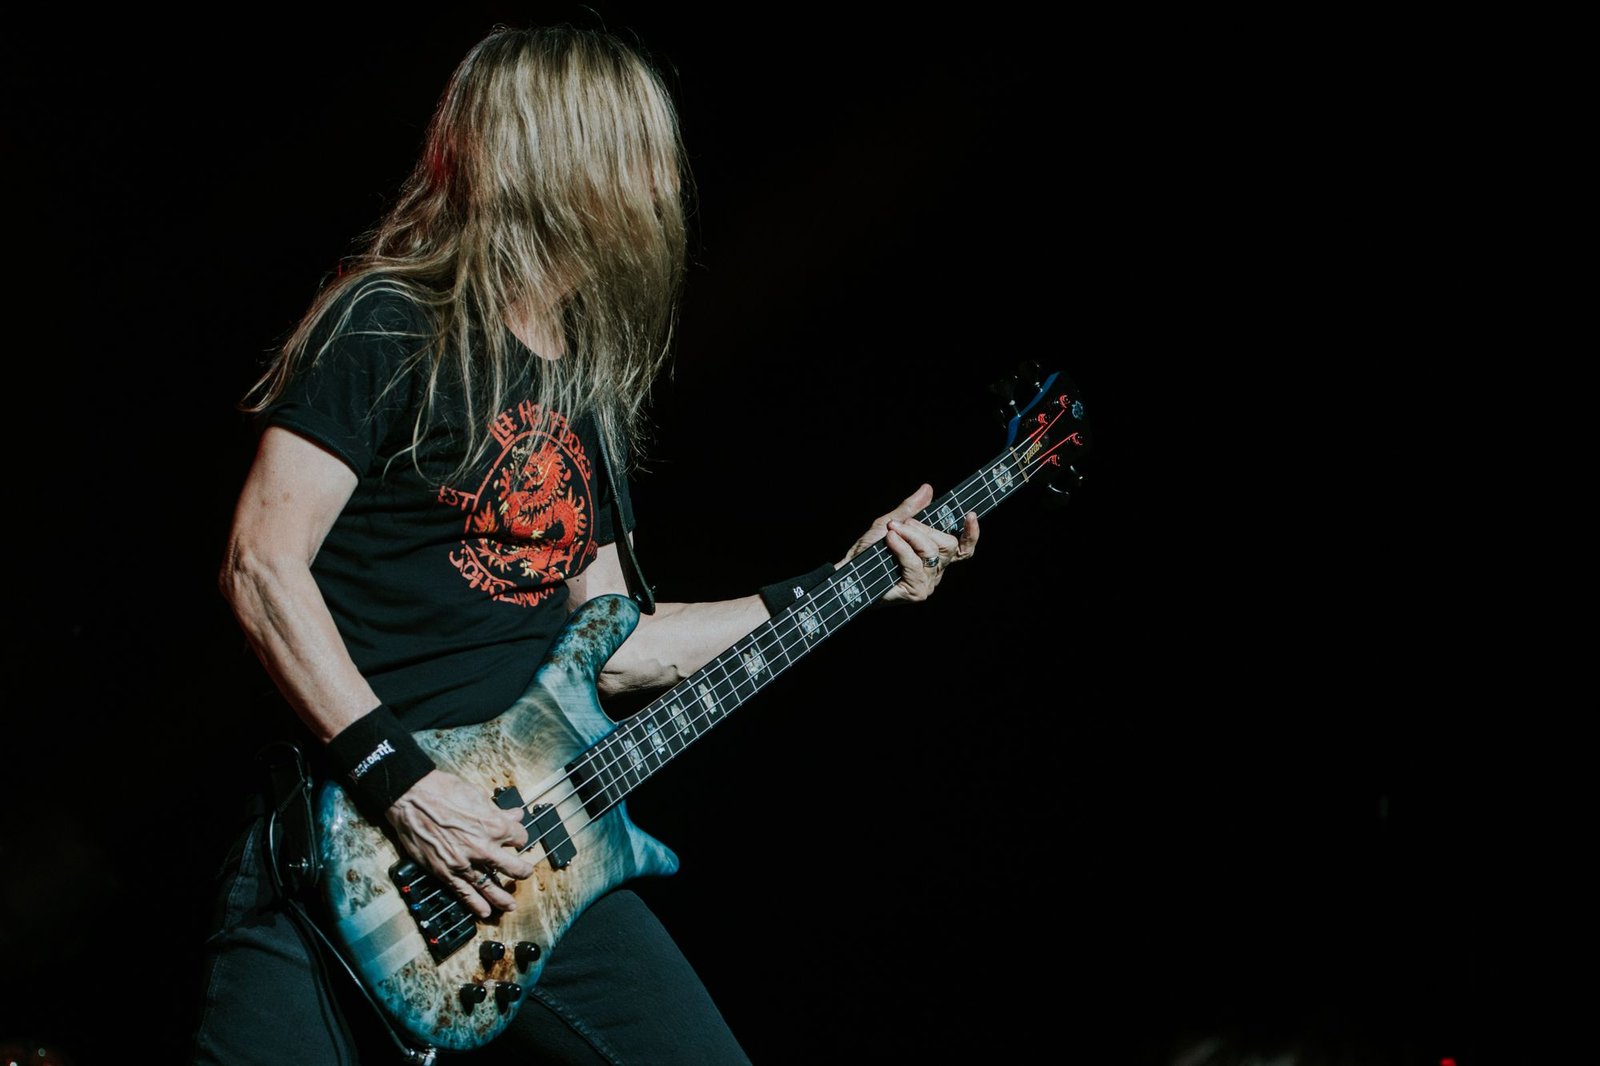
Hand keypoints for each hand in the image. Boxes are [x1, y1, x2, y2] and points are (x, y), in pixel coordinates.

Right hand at [385, 769, 533, 918]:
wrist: (411, 798)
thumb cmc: (443, 791)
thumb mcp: (477, 795)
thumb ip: (498, 811)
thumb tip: (516, 815)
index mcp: (494, 826)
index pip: (519, 838)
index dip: (518, 838)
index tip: (515, 839)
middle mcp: (483, 848)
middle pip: (513, 867)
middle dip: (521, 871)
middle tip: (524, 874)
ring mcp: (464, 862)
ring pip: (489, 886)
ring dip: (502, 897)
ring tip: (510, 905)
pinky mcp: (445, 871)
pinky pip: (463, 892)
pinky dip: (474, 904)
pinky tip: (484, 912)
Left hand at [838, 484, 978, 603]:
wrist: (849, 570)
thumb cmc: (869, 550)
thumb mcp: (891, 522)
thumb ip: (911, 509)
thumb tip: (928, 489)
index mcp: (935, 555)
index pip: (964, 548)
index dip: (971, 533)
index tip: (970, 514)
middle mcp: (936, 570)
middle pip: (948, 543)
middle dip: (923, 529)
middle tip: (901, 526)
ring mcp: (928, 582)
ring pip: (931, 551)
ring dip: (909, 536)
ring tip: (891, 533)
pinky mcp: (917, 591)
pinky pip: (915, 563)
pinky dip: (901, 548)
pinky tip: (890, 541)